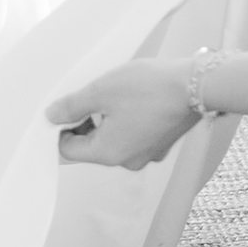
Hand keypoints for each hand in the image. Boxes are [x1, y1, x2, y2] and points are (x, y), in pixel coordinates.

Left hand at [48, 60, 199, 169]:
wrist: (196, 85)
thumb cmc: (148, 88)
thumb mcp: (101, 91)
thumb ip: (72, 106)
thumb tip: (51, 116)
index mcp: (108, 154)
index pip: (69, 150)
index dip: (60, 129)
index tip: (61, 108)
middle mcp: (127, 161)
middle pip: (91, 146)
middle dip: (84, 121)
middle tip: (87, 94)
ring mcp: (146, 154)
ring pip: (112, 139)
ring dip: (105, 118)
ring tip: (111, 92)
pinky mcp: (159, 143)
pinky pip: (132, 135)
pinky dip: (125, 120)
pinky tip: (131, 98)